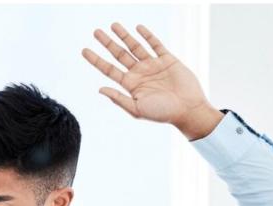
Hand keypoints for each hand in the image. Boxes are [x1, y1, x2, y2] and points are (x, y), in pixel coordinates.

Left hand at [82, 23, 217, 133]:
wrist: (188, 110)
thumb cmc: (162, 114)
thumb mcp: (137, 109)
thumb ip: (119, 98)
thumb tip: (100, 89)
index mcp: (130, 85)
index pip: (109, 69)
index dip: (96, 59)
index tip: (84, 50)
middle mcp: (139, 73)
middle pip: (119, 54)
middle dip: (107, 43)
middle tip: (95, 32)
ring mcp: (153, 65)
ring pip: (135, 46)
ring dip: (124, 35)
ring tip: (113, 25)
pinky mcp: (168, 60)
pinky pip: (156, 45)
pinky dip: (148, 36)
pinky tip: (138, 28)